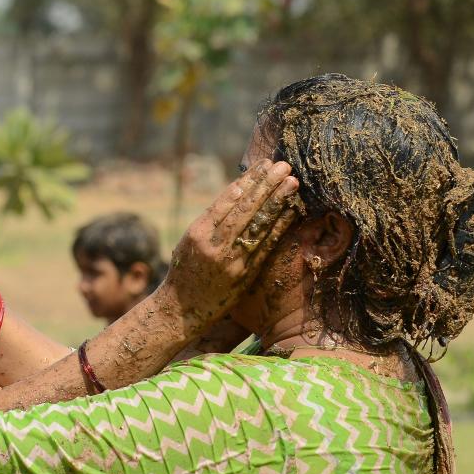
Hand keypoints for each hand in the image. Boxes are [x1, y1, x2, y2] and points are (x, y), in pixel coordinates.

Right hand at [159, 159, 298, 335]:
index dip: (247, 181)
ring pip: (257, 225)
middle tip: (283, 165)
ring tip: (292, 182)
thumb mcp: (189, 241)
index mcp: (197, 232)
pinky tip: (291, 211)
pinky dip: (279, 227)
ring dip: (277, 201)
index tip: (263, 165)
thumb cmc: (185, 271)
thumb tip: (239, 192)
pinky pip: (265, 246)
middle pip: (244, 209)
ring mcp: (230, 260)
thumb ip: (211, 221)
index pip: (226, 200)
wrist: (181, 309)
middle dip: (265, 185)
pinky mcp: (244, 275)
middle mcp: (213, 245)